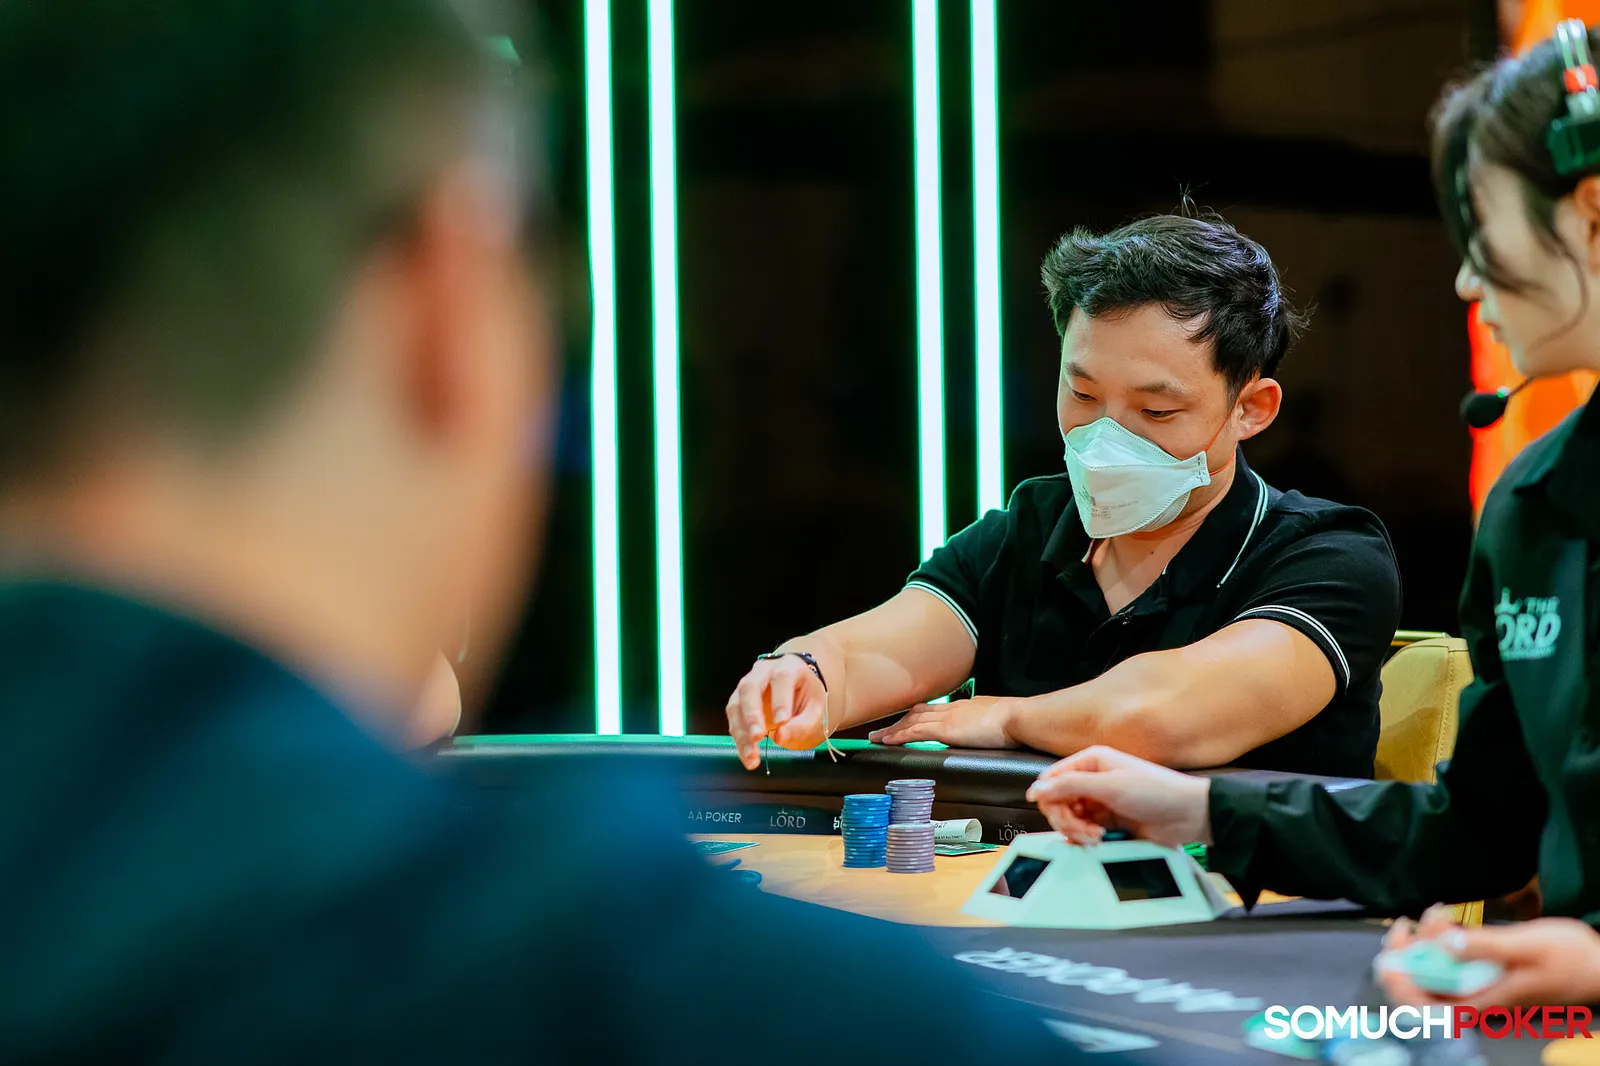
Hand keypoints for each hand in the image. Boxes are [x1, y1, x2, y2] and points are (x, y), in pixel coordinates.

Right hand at [724, 654, 827, 769]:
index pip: (781, 679)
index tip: (781, 723)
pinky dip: (739, 741)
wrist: (795, 687)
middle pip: (750, 688)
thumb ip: (802, 723)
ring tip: (752, 756)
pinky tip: (748, 756)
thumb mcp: (815, 708)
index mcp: (787, 667)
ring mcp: (746, 686)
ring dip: (742, 734)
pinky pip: (733, 721)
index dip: (779, 701)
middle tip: (757, 737)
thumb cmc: (806, 695)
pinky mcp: (737, 702)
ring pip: (736, 706)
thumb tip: (781, 736)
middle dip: (752, 714)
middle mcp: (762, 672)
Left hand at [867, 695, 1019, 748]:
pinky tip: (887, 741)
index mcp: (965, 706)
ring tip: (877, 737)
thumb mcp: (998, 720)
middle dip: (900, 721)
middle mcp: (952, 709)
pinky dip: (898, 735)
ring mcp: (947, 718)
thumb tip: (990, 730)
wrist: (1020, 717)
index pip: (935, 710)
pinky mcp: (946, 730)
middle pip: (918, 713)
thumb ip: (988, 724)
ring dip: (892, 729)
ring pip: (911, 721)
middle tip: (883, 730)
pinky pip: (914, 732)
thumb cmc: (1017, 720)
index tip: (907, 721)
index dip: (918, 716)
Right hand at [1023, 746, 1211, 846]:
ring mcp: (1099, 802)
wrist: (1188, 815)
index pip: (1052, 778)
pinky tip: (1101, 840)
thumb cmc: (1156, 791)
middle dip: (1066, 819)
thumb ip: (1070, 786)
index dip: (1047, 796)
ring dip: (1077, 831)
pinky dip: (1087, 838)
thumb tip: (1036, 789)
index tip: (1051, 812)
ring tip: (1096, 837)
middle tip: (1083, 830)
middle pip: (1057, 801)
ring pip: (1068, 819)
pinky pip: (1083, 831)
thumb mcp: (1110, 786)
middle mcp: (1092, 779)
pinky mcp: (1107, 822)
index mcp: (1091, 761)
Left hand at [1378, 914, 1599, 1008]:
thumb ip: (1486, 946)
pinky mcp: (1485, 974)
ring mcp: (1481, 986)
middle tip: (1404, 925)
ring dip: (1422, 945)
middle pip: (1423, 988)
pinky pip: (1451, 962)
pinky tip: (1443, 920)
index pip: (1427, 1007)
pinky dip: (1439, 942)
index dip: (1400, 985)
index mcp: (1484, 1001)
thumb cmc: (1571, 959)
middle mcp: (1477, 998)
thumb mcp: (1528, 947)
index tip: (1390, 953)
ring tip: (1431, 915)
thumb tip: (1445, 943)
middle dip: (1405, 957)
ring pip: (1434, 972)